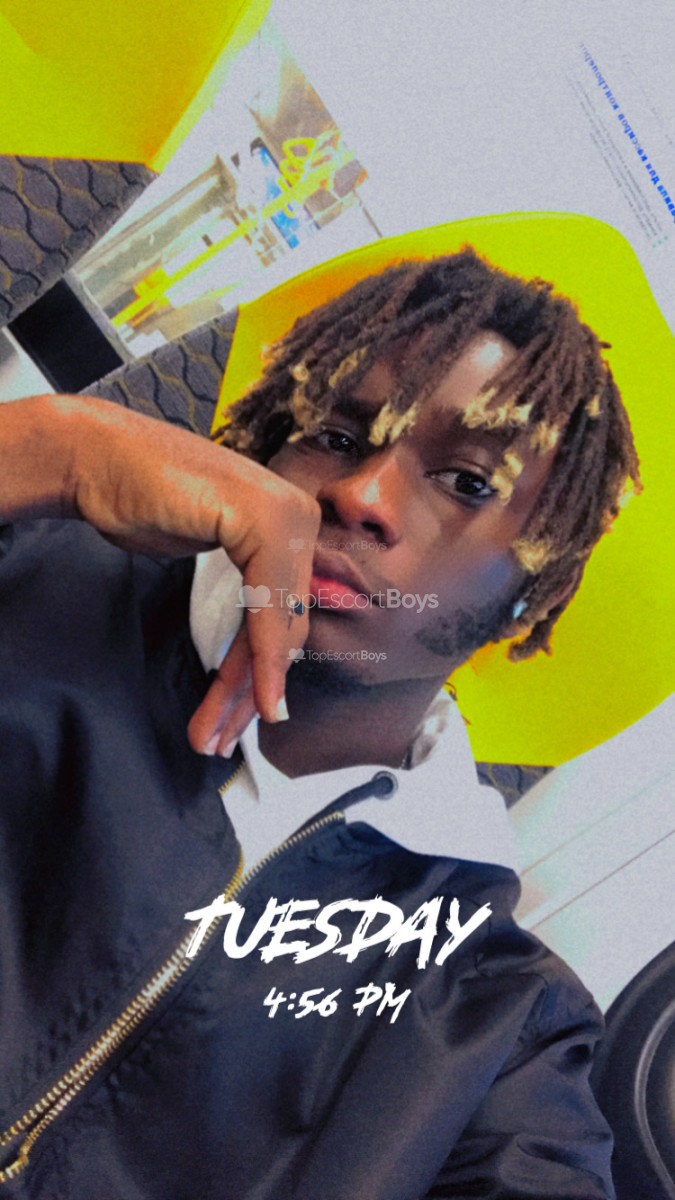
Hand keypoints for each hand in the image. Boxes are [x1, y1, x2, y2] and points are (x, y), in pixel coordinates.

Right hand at [7, 394, 319, 748]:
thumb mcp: (211, 551)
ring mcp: (286, 517)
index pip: (284, 615)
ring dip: (244, 690)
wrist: (100, 461)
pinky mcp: (264, 521)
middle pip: (281, 628)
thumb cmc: (146, 502)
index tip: (245, 721)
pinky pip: (267, 609)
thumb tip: (272, 646)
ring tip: (214, 736)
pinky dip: (262, 659)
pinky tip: (259, 701)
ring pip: (275, 628)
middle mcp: (299, 518)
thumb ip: (250, 587)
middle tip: (220, 741)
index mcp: (293, 523)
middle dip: (248, 693)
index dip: (262, 675)